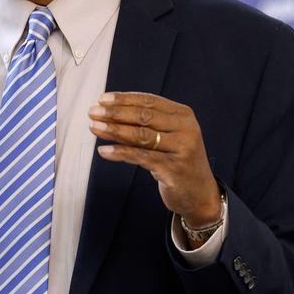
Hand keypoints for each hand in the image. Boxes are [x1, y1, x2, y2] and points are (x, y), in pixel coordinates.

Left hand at [89, 92, 221, 228]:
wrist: (200, 194)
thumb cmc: (179, 161)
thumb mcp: (169, 137)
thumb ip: (148, 124)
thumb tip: (111, 113)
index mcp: (184, 115)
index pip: (150, 101)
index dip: (124, 99)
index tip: (103, 99)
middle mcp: (186, 129)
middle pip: (144, 116)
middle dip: (115, 113)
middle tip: (93, 112)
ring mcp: (182, 149)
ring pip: (141, 136)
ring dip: (114, 130)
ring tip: (95, 128)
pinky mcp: (173, 169)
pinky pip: (141, 157)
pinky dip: (120, 153)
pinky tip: (105, 151)